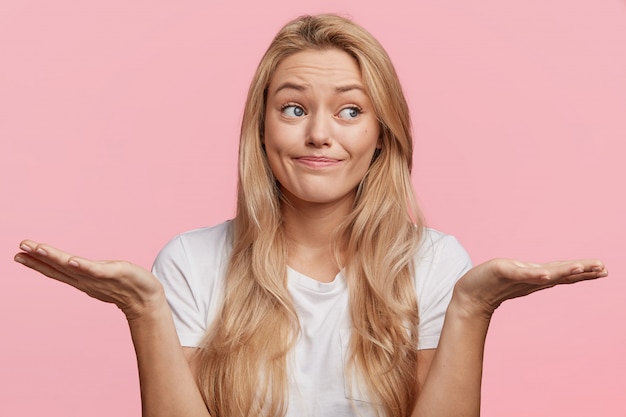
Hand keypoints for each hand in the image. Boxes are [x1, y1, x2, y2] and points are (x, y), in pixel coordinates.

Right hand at [14, 240, 164, 319]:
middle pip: (58, 267)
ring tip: (38, 249)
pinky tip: (71, 261)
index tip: (19, 253)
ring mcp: (98, 277)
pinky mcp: (113, 274)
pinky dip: (83, 266)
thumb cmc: (124, 286)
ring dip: (54, 258)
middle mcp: (85, 279)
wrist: (146, 300)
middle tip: (19, 249)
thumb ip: (85, 271)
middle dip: (38, 258)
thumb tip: (71, 265)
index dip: (37, 262)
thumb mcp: (100, 276)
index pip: (55, 269)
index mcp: (81, 278)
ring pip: (72, 267)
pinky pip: (95, 270)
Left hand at [454, 258, 607, 318]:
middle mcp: (532, 279)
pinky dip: (534, 275)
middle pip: (561, 273)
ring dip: (564, 271)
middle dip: (582, 271)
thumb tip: (551, 274)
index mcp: (537, 277)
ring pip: (546, 274)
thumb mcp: (518, 276)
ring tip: (582, 267)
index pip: (564, 272)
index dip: (583, 271)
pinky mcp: (504, 274)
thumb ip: (535, 276)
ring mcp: (519, 278)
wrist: (469, 295)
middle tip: (603, 268)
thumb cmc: (491, 284)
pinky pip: (521, 275)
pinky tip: (545, 274)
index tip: (603, 268)